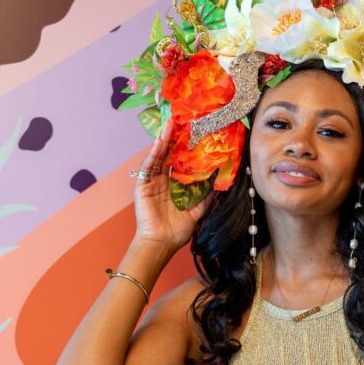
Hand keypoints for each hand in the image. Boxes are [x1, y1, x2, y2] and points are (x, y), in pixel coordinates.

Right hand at [131, 121, 210, 252]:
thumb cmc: (178, 230)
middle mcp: (164, 180)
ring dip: (164, 140)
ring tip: (170, 124)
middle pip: (170, 154)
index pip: (183, 161)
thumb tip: (221, 180)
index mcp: (176, 185)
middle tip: (182, 121)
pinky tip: (159, 141)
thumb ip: (207, 195)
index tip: (197, 133)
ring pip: (159, 156)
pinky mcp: (143, 185)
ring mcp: (152, 181)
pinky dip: (153, 152)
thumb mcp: (199, 210)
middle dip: (175, 138)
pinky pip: (148, 166)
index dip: (188, 148)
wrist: (161, 244)